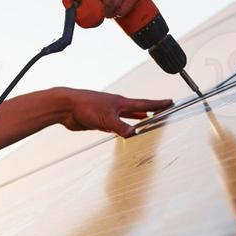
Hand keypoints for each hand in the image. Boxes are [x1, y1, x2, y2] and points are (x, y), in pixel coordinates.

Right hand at [46, 0, 142, 19]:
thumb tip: (101, 4)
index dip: (124, 5)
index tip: (111, 11)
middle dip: (120, 10)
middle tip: (104, 14)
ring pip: (118, 4)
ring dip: (104, 11)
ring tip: (90, 6)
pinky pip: (108, 3)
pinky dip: (98, 8)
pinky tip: (87, 2)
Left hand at [58, 89, 173, 138]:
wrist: (66, 107)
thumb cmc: (85, 106)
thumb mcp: (106, 119)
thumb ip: (121, 127)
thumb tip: (134, 134)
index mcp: (121, 102)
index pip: (144, 103)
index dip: (157, 104)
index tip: (169, 102)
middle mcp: (116, 106)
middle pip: (137, 109)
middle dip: (150, 110)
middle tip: (161, 109)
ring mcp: (108, 113)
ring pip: (126, 116)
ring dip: (137, 117)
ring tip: (146, 118)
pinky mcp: (100, 120)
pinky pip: (115, 124)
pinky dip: (122, 127)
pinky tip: (124, 129)